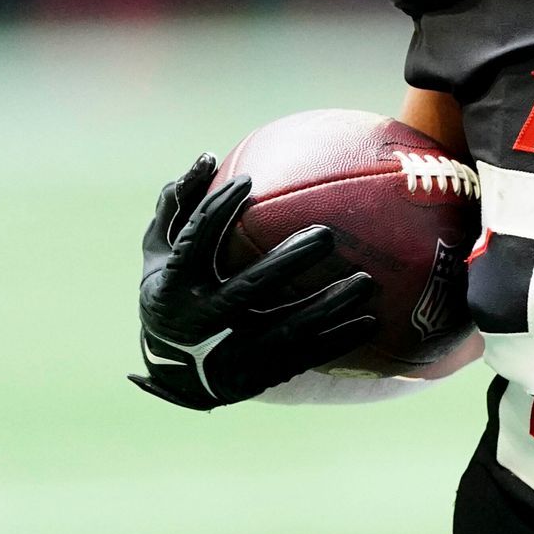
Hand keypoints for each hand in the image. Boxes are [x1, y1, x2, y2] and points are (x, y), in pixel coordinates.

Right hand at [131, 154, 376, 410]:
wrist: (173, 372)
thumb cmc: (173, 291)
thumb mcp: (160, 255)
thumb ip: (176, 208)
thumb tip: (207, 157)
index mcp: (173, 286)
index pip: (194, 243)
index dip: (217, 211)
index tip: (248, 181)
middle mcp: (200, 322)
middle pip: (247, 290)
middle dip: (287, 263)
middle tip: (326, 234)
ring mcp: (230, 354)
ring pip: (285, 329)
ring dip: (327, 306)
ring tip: (365, 282)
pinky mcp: (256, 376)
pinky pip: (304, 357)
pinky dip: (339, 341)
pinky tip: (372, 322)